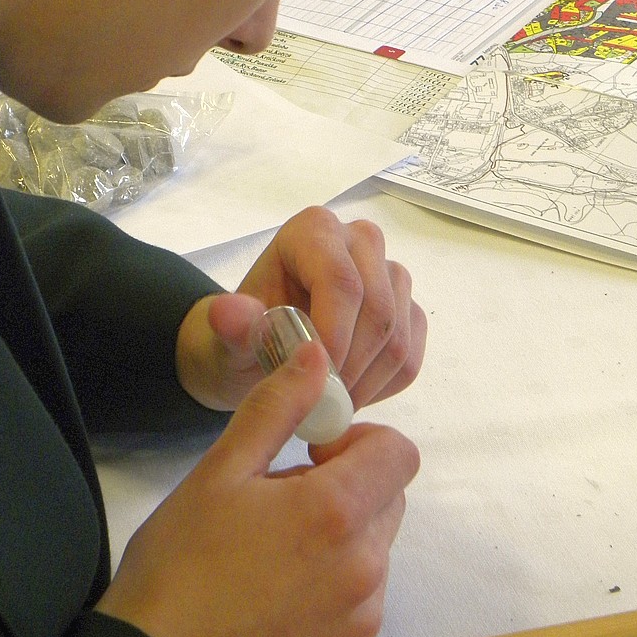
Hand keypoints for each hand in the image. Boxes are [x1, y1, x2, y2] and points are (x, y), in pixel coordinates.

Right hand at [96, 342, 418, 636]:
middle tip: (281, 494)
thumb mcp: (221, 470)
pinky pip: (362, 594)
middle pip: (390, 496)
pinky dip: (334, 578)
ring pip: (376, 546)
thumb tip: (315, 355)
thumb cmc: (179, 567)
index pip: (399, 452)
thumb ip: (278, 406)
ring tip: (271, 545)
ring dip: (340, 532)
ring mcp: (360, 618)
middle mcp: (365, 569)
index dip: (357, 439)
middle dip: (347, 482)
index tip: (311, 450)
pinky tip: (275, 585)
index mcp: (336, 513)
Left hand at [176, 206, 426, 413]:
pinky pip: (409, 358)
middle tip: (317, 405)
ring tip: (324, 406)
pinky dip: (379, 389)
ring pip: (397, 337)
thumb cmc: (242, 339)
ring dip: (364, 384)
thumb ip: (232, 326)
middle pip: (378, 309)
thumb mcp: (227, 338)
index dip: (334, 336)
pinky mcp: (407, 311)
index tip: (314, 383)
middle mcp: (360, 241)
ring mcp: (390, 275)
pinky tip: (345, 397)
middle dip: (349, 367)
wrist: (257, 354)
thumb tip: (227, 313)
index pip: (341, 281)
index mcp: (314, 230)